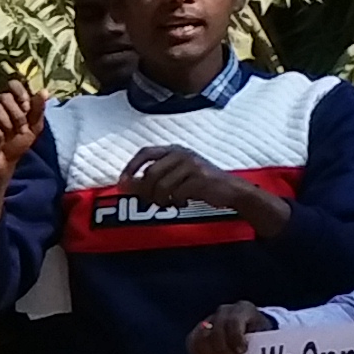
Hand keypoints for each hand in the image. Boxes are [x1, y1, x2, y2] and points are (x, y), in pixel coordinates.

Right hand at [0, 79, 46, 176]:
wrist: (2, 164)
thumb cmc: (16, 145)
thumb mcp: (33, 127)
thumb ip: (38, 110)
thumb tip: (44, 91)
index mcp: (7, 101)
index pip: (12, 85)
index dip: (21, 95)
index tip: (27, 109)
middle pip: (4, 97)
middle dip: (17, 115)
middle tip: (20, 129)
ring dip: (7, 125)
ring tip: (8, 136)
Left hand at [125, 145, 285, 233]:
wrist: (231, 190)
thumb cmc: (199, 184)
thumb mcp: (176, 175)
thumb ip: (153, 177)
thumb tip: (126, 186)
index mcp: (173, 150)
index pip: (145, 152)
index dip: (130, 167)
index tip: (122, 183)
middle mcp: (181, 153)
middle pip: (150, 173)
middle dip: (145, 192)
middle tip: (149, 202)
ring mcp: (192, 164)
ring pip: (161, 186)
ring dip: (160, 200)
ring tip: (167, 203)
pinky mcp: (200, 178)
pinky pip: (176, 194)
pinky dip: (175, 202)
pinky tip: (182, 202)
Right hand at [190, 301, 269, 353]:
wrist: (250, 330)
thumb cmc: (261, 337)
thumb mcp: (265, 335)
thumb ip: (262, 343)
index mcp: (243, 309)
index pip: (234, 321)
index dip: (236, 337)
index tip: (242, 351)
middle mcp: (225, 311)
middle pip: (217, 329)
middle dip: (223, 349)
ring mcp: (210, 319)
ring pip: (202, 335)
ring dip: (209, 353)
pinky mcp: (199, 330)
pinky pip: (192, 340)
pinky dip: (196, 352)